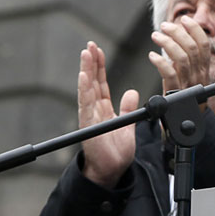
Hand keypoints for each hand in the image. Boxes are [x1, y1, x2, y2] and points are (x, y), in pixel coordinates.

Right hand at [78, 42, 139, 188]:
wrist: (112, 171)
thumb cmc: (116, 151)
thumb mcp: (127, 125)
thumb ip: (127, 108)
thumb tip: (131, 91)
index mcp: (103, 109)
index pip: (100, 83)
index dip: (99, 66)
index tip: (97, 50)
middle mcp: (94, 110)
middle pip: (92, 82)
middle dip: (91, 63)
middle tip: (90, 45)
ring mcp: (90, 117)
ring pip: (87, 90)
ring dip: (86, 71)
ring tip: (86, 54)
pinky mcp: (89, 126)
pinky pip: (86, 105)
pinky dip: (84, 90)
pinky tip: (83, 77)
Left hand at [148, 17, 212, 95]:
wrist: (183, 124)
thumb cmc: (184, 97)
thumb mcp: (191, 77)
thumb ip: (188, 60)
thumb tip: (179, 38)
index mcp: (204, 70)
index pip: (204, 45)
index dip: (195, 29)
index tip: (184, 19)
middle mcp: (199, 76)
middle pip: (192, 48)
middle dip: (178, 32)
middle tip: (164, 26)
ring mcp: (188, 84)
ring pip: (182, 58)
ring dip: (167, 43)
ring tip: (156, 36)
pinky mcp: (175, 93)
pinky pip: (170, 74)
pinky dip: (160, 62)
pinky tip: (152, 56)